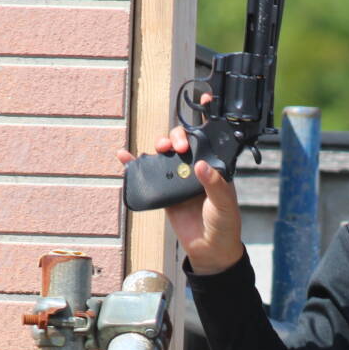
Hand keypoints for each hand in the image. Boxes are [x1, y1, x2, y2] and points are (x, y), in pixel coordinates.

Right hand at [116, 105, 244, 274]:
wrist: (209, 251)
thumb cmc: (224, 226)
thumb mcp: (224, 205)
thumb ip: (214, 185)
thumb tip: (199, 165)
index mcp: (214, 167)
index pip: (211, 137)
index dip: (208, 117)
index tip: (206, 98)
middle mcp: (196, 168)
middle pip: (183, 140)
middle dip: (178, 135)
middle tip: (179, 147)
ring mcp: (179, 179)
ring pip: (165, 154)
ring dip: (159, 145)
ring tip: (159, 149)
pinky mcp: (164, 192)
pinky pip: (147, 174)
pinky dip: (134, 164)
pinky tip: (124, 156)